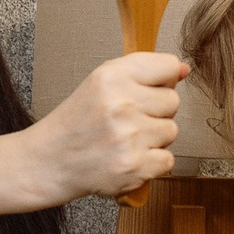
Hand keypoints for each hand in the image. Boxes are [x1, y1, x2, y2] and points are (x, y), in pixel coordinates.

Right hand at [30, 53, 186, 202]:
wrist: (49, 161)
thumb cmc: (77, 123)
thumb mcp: (100, 84)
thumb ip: (142, 72)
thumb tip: (184, 70)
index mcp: (111, 76)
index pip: (169, 66)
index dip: (162, 80)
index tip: (148, 90)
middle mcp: (120, 104)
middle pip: (173, 101)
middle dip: (155, 112)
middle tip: (127, 121)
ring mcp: (128, 137)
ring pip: (171, 131)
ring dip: (153, 139)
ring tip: (125, 141)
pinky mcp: (134, 167)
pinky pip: (168, 160)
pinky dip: (151, 163)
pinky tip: (128, 158)